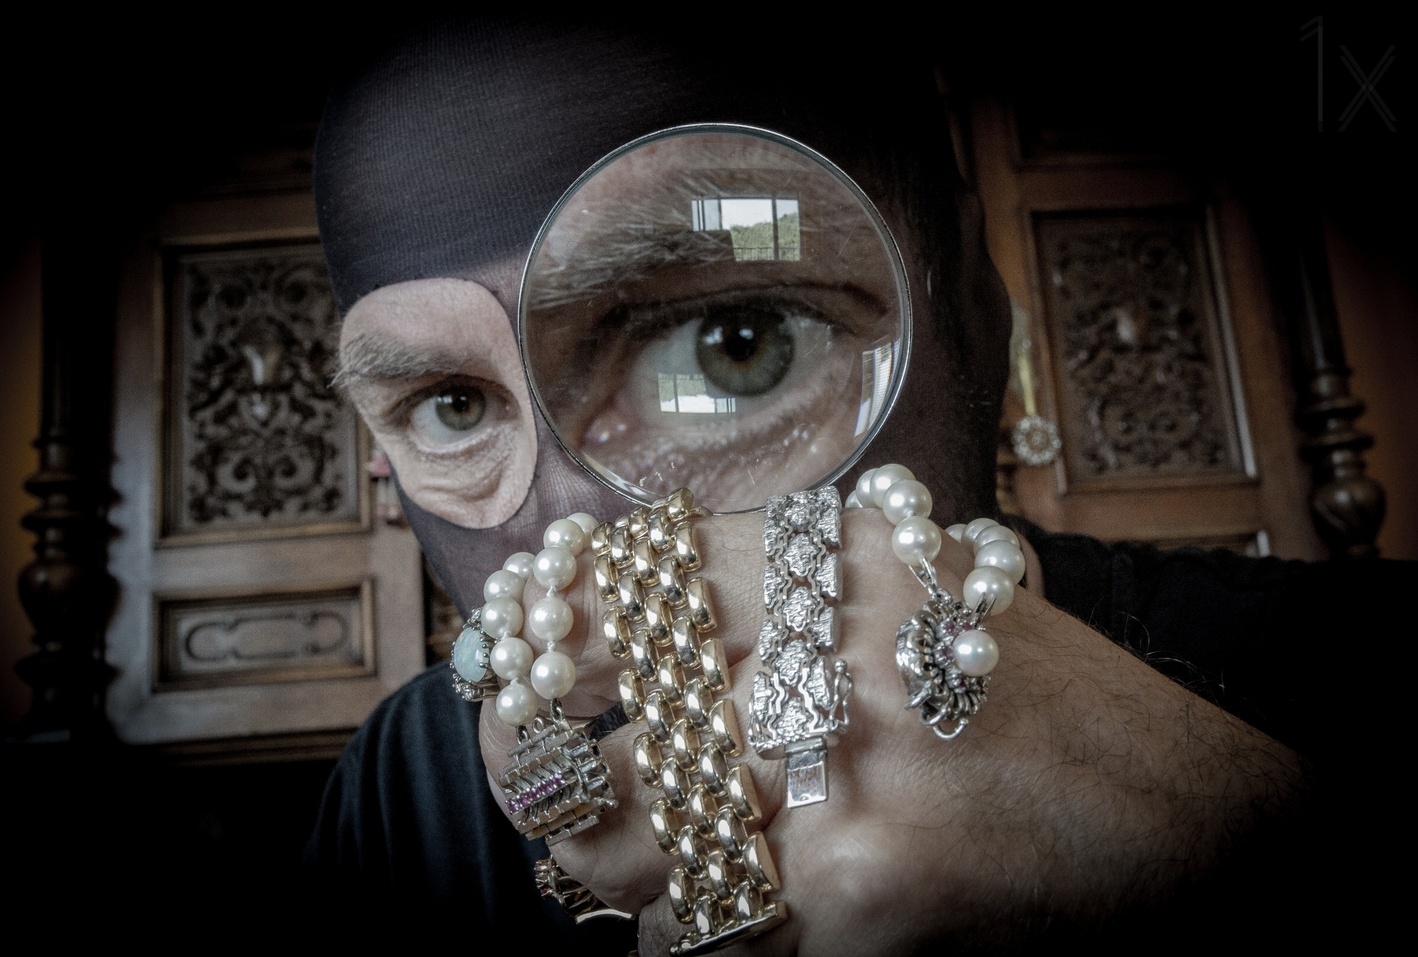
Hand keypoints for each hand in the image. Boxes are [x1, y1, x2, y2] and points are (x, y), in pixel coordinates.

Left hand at [480, 508, 1305, 954]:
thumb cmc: (1076, 720)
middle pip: (620, 683)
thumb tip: (687, 578)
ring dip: (582, 839)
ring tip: (567, 844)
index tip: (529, 622)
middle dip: (534, 725)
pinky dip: (659, 924)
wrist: (1203, 836)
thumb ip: (836, 582)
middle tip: (508, 745)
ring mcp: (842, 776)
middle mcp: (844, 654)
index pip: (659, 561)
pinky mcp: (855, 892)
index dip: (569, 595)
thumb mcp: (960, 601)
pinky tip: (659, 920)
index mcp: (866, 569)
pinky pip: (697, 917)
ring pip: (636, 814)